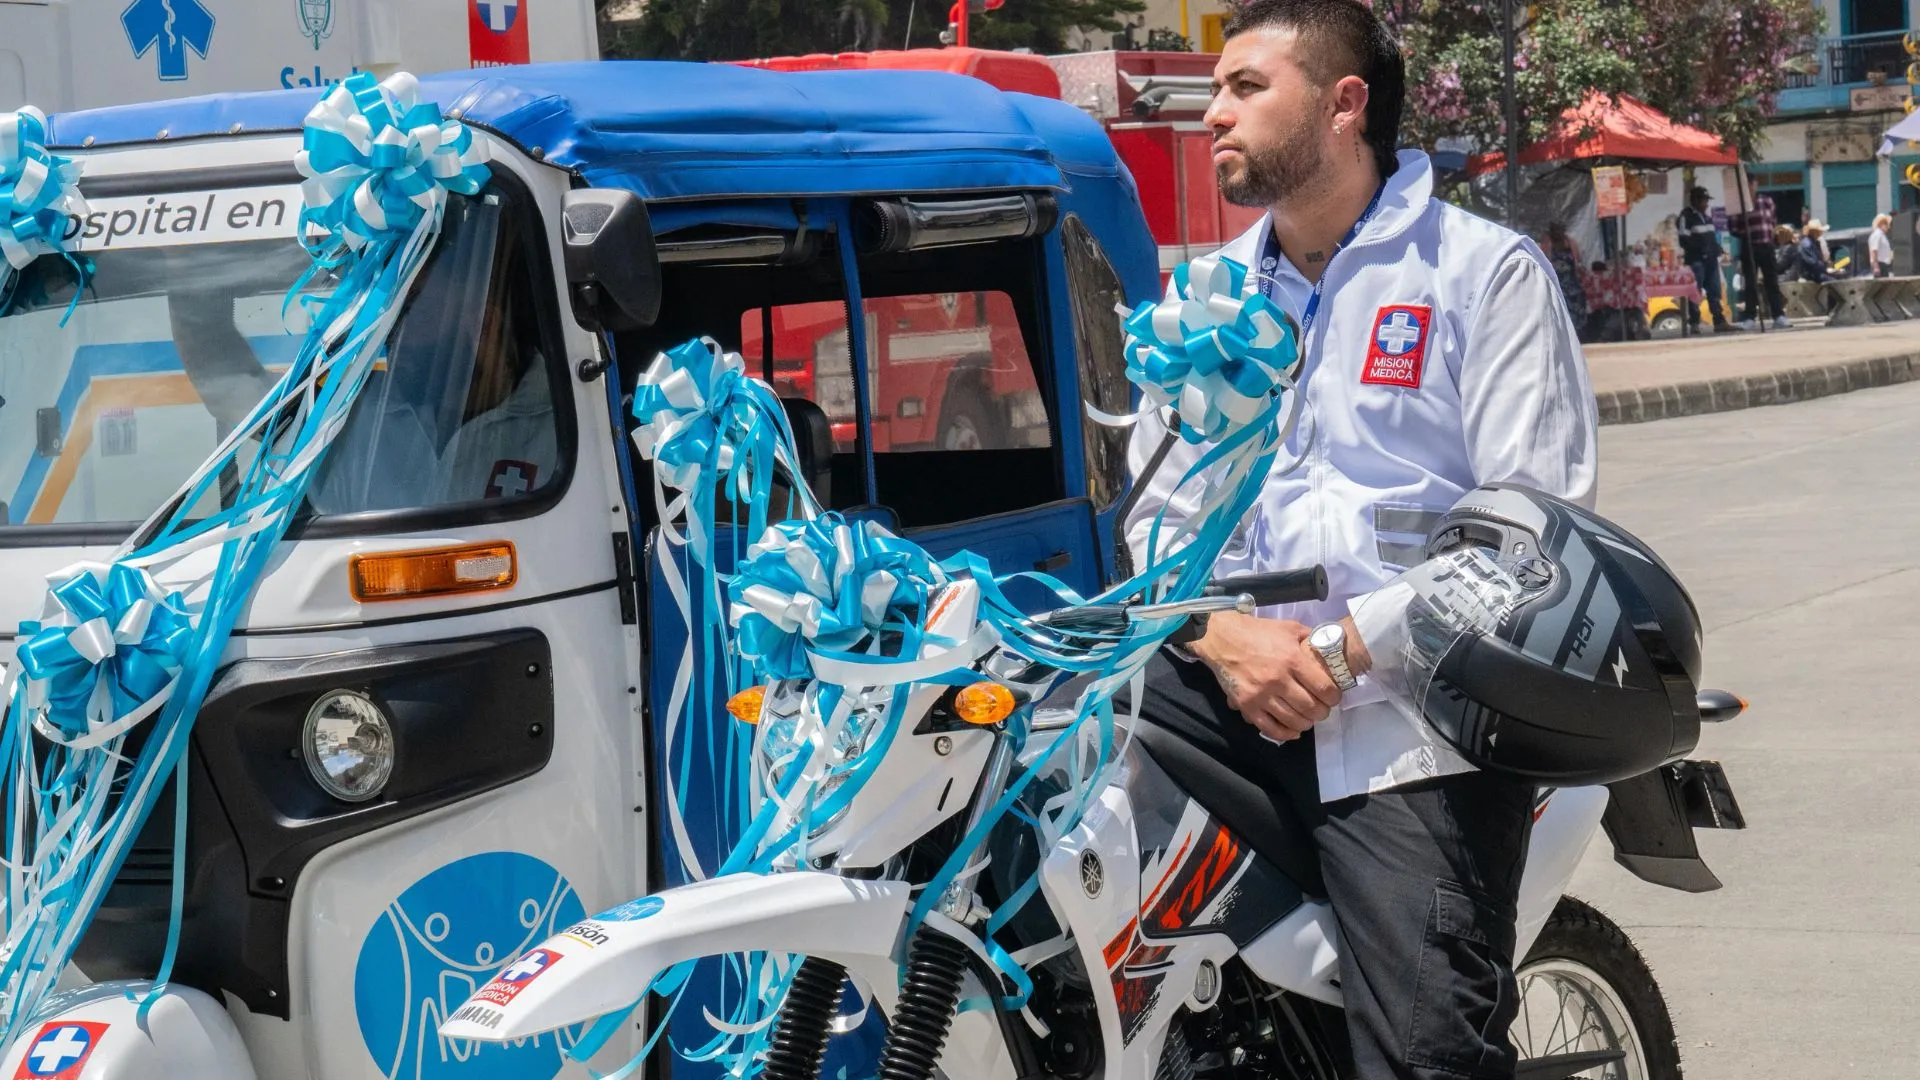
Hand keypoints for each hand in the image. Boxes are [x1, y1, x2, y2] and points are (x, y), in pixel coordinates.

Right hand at [1191, 613, 1355, 741]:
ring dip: (1305, 724)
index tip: (1334, 697)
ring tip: (1308, 719)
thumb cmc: (1258, 632)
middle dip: (1322, 712)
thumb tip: (1327, 646)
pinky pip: (1269, 728)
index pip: (1324, 688)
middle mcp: (1278, 680)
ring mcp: (1261, 695)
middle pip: (1310, 708)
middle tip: (1323, 710)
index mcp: (1292, 660)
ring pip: (1292, 720)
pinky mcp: (1247, 705)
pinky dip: (1285, 734)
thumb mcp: (1288, 628)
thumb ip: (1309, 638)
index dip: (1334, 697)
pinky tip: (1293, 732)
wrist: (1223, 639)